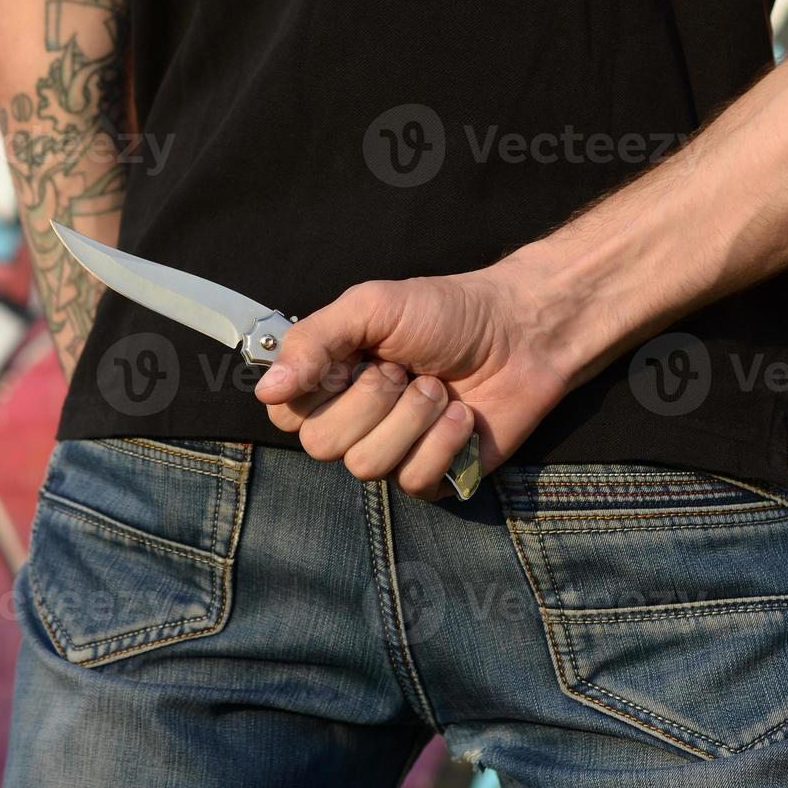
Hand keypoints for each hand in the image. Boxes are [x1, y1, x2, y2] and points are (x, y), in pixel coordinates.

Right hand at [253, 260, 580, 499]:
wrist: (520, 334)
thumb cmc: (447, 313)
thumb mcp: (371, 306)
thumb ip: (313, 341)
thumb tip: (267, 390)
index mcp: (329, 381)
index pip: (285, 414)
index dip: (315, 392)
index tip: (349, 362)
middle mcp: (353, 421)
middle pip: (321, 444)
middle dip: (370, 401)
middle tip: (404, 370)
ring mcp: (392, 453)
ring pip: (365, 465)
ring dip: (411, 418)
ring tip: (439, 388)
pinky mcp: (432, 476)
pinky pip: (412, 481)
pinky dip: (442, 443)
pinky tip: (462, 416)